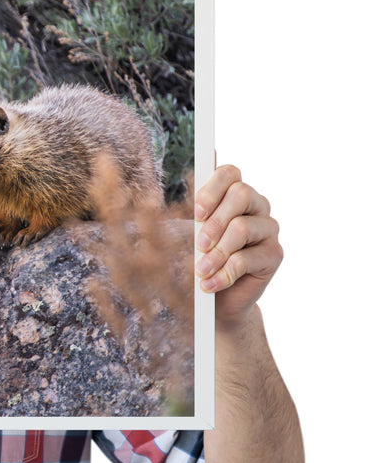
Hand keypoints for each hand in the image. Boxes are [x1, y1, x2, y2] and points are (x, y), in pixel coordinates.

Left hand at [194, 164, 282, 328]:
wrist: (215, 300)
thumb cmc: (198, 258)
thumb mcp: (188, 232)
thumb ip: (193, 204)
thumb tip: (202, 162)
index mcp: (233, 193)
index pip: (229, 173)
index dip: (211, 189)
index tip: (195, 213)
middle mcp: (256, 206)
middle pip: (241, 193)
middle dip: (214, 221)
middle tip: (198, 244)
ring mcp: (268, 228)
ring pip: (242, 228)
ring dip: (216, 252)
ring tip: (200, 270)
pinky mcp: (274, 254)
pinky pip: (247, 259)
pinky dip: (223, 273)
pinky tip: (209, 284)